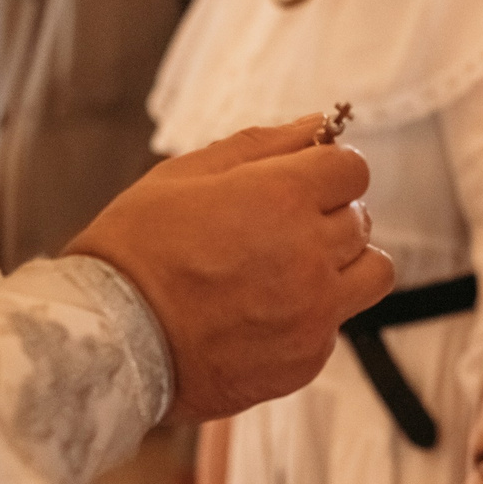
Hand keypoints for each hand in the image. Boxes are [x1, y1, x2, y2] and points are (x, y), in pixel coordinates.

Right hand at [65, 116, 392, 422]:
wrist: (110, 341)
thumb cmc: (135, 253)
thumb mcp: (185, 175)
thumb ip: (261, 145)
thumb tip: (315, 125)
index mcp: (282, 197)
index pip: (352, 169)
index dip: (326, 170)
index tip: (304, 181)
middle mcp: (310, 254)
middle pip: (360, 219)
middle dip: (327, 215)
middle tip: (275, 230)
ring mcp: (314, 311)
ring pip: (372, 273)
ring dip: (344, 265)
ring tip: (293, 272)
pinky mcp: (307, 358)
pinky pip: (336, 325)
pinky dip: (312, 316)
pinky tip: (262, 315)